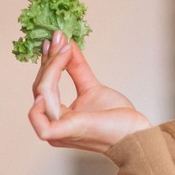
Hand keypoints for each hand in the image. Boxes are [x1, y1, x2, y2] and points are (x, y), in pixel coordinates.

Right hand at [28, 31, 151, 152]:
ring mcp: (58, 131)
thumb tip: (67, 44)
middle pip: (40, 88)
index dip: (47, 63)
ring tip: (64, 50)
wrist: (135, 135)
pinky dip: (41, 99)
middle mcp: (53, 125)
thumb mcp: (92, 87)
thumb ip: (77, 68)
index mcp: (58, 118)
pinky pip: (40, 121)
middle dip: (49, 61)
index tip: (54, 40)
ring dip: (51, 68)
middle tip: (58, 39)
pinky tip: (51, 78)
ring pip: (42, 94)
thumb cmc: (116, 119)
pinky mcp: (66, 132)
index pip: (44, 87)